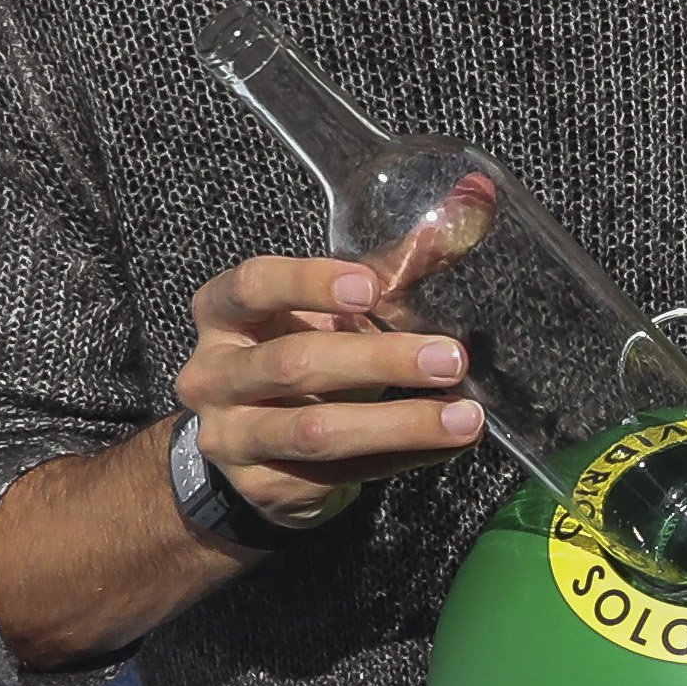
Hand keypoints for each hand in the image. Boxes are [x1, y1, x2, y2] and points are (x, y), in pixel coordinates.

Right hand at [169, 256, 485, 530]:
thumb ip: (393, 264)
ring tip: (465, 418)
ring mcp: (231, 437)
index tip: (372, 288)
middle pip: (293, 364)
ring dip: (399, 424)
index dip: (310, 283)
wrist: (258, 448)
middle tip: (450, 359)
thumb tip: (474, 197)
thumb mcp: (332, 308)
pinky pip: (342, 473)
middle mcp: (212, 374)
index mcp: (223, 311)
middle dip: (380, 360)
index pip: (254, 285)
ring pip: (317, 432)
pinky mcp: (263, 488)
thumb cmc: (303, 352)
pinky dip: (402, 458)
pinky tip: (447, 445)